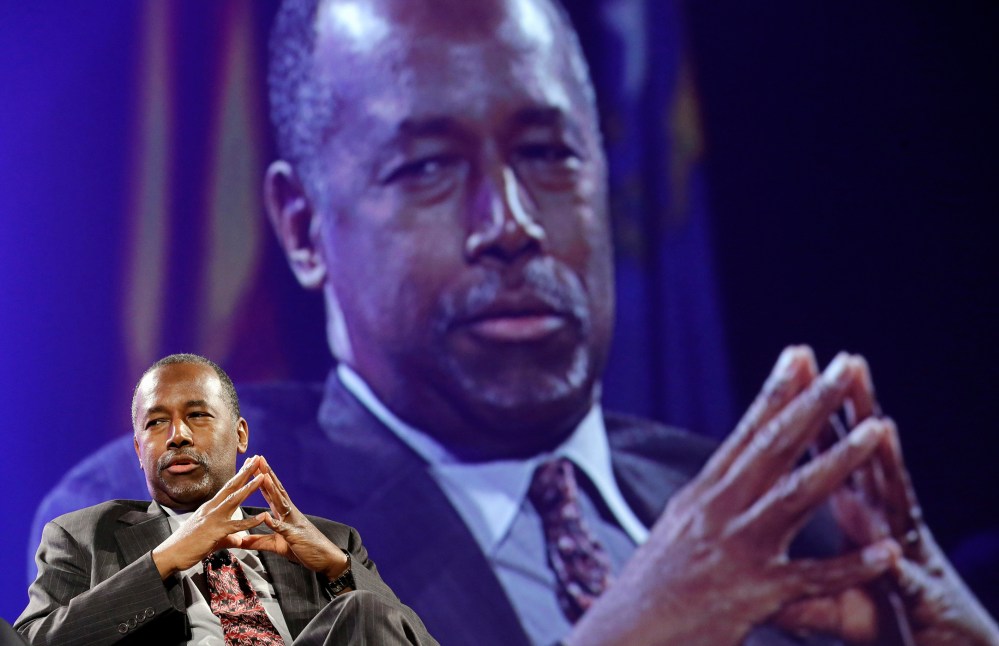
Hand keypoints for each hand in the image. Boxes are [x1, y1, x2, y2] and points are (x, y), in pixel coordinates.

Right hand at [151, 456, 266, 578]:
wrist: (170, 554)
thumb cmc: (187, 545)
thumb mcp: (211, 538)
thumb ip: (228, 537)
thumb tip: (238, 539)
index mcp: (210, 507)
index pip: (228, 487)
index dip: (239, 475)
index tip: (250, 462)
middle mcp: (212, 508)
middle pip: (232, 487)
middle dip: (246, 472)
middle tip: (258, 458)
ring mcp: (213, 519)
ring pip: (235, 499)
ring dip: (249, 487)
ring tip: (263, 477)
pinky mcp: (215, 532)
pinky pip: (236, 525)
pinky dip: (250, 521)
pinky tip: (262, 516)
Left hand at [237, 456, 349, 581]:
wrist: (324, 558)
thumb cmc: (302, 548)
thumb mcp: (276, 545)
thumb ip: (258, 541)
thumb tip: (240, 540)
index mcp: (284, 514)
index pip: (271, 492)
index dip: (262, 479)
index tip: (254, 465)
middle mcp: (289, 513)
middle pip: (276, 491)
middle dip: (267, 475)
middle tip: (258, 459)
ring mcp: (293, 523)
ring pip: (281, 503)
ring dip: (272, 490)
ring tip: (264, 477)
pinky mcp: (295, 536)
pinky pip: (284, 529)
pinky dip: (275, 523)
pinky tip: (268, 517)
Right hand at [567, 347, 900, 645]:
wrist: (623, 636)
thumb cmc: (649, 591)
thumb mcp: (676, 532)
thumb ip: (709, 502)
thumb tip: (731, 472)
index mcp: (702, 496)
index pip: (745, 434)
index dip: (776, 392)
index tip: (800, 354)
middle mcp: (717, 512)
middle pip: (772, 447)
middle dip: (813, 404)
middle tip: (846, 365)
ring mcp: (735, 550)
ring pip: (795, 496)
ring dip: (839, 461)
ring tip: (877, 430)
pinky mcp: (751, 594)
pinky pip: (810, 579)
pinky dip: (849, 566)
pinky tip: (884, 551)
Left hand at [767, 357, 998, 645]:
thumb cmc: (885, 612)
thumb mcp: (826, 583)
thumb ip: (791, 564)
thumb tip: (749, 545)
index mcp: (860, 510)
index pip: (830, 450)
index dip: (813, 411)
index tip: (797, 365)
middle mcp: (884, 520)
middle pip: (867, 457)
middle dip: (854, 413)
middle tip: (846, 364)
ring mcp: (906, 552)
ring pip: (896, 502)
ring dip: (888, 468)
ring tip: (879, 427)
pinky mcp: (921, 596)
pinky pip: (908, 580)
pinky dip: (898, 565)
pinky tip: (892, 551)